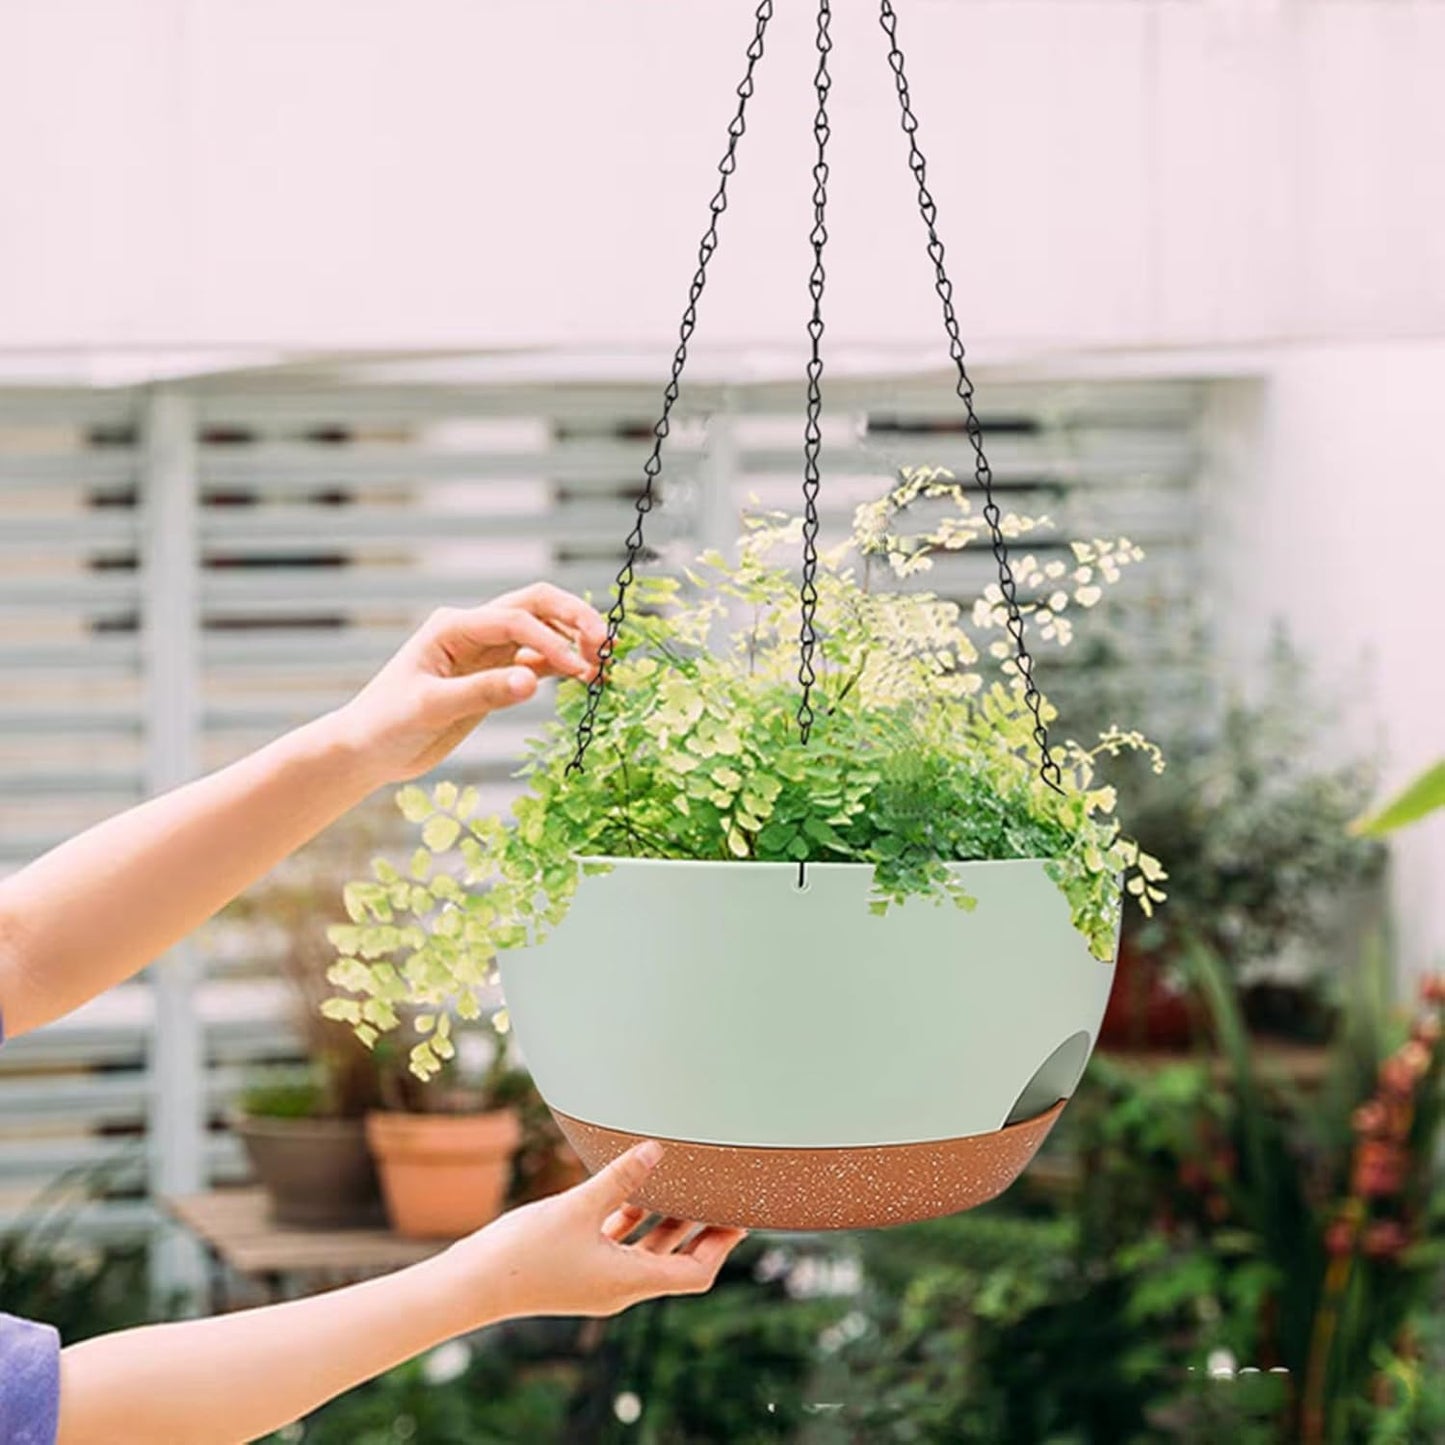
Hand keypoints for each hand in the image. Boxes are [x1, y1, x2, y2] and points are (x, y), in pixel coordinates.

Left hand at [335, 583, 606, 784]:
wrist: (367, 750)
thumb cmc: (386, 725)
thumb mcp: (430, 709)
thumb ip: (482, 693)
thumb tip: (532, 681)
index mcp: (453, 627)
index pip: (515, 620)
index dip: (551, 640)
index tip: (579, 669)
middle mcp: (473, 631)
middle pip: (536, 606)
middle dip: (574, 619)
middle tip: (607, 644)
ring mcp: (486, 652)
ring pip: (542, 631)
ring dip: (573, 642)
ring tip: (603, 667)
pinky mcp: (494, 675)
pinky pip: (538, 660)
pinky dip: (563, 664)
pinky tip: (585, 679)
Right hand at [447, 1142, 746, 1322]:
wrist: (471, 1284)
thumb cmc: (524, 1252)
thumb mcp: (578, 1207)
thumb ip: (620, 1178)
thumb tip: (657, 1149)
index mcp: (628, 1281)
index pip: (694, 1274)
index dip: (721, 1245)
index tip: (741, 1217)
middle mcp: (619, 1287)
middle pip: (675, 1260)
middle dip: (700, 1228)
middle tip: (724, 1195)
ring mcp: (597, 1280)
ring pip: (644, 1249)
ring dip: (665, 1220)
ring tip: (686, 1184)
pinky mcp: (577, 1268)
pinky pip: (617, 1244)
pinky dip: (631, 1220)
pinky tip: (629, 1188)